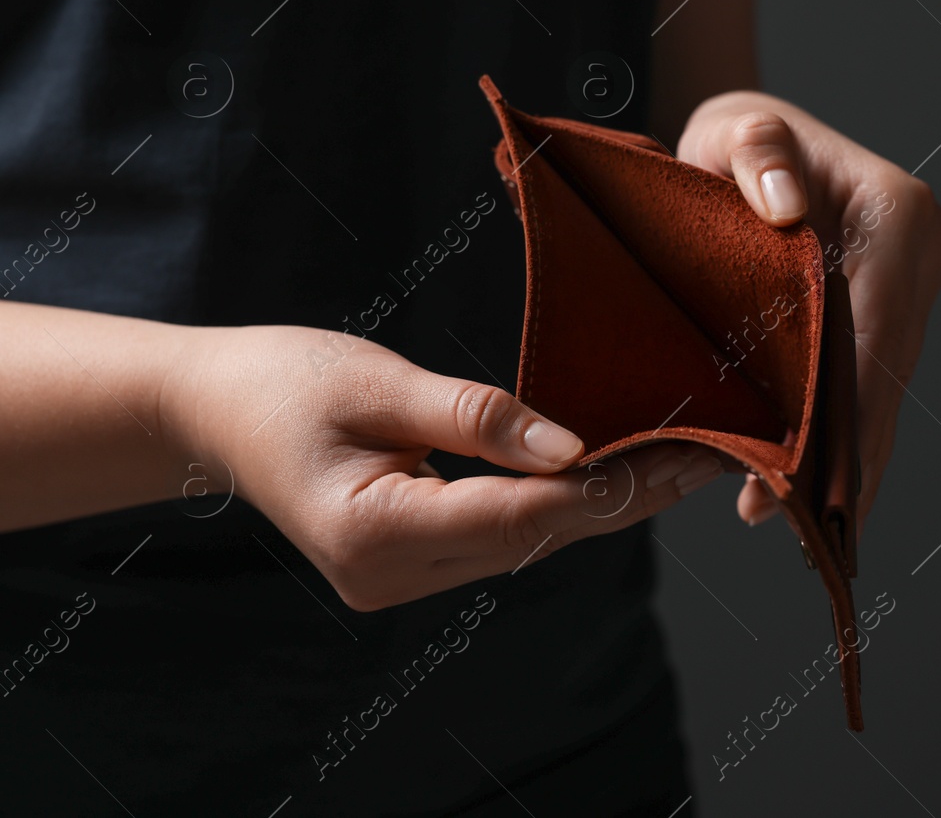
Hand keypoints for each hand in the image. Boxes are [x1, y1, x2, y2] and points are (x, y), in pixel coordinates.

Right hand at [162, 325, 724, 608]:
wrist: (210, 408)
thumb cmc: (282, 381)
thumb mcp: (378, 381)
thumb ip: (476, 417)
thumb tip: (573, 446)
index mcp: (373, 536)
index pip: (520, 516)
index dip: (607, 488)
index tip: (683, 455)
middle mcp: (390, 576)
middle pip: (535, 539)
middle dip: (626, 498)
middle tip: (710, 455)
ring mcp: (398, 579)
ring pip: (526, 544)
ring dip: (602, 504)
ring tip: (679, 458)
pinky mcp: (409, 563)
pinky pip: (501, 538)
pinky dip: (559, 505)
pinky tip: (611, 474)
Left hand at [677, 92, 940, 533]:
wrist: (749, 145)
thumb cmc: (737, 138)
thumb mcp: (735, 131)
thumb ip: (755, 154)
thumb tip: (784, 208)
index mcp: (898, 212)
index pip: (878, 325)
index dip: (848, 404)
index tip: (816, 469)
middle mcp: (923, 250)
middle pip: (889, 369)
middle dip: (850, 450)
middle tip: (804, 521)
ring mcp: (916, 284)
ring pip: (886, 386)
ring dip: (850, 454)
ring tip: (800, 517)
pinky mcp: (897, 309)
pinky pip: (874, 380)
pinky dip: (846, 432)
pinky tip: (815, 486)